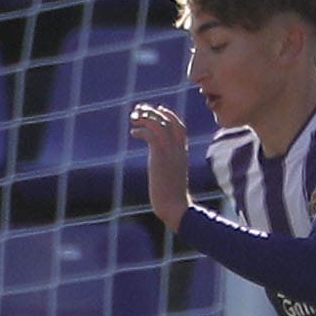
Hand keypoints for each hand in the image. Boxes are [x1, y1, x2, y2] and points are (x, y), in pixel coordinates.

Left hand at [129, 102, 190, 231]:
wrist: (175, 207)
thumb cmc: (172, 198)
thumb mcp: (172, 179)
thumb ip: (167, 169)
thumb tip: (160, 172)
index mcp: (182, 153)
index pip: (180, 127)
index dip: (169, 115)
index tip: (158, 109)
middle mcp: (178, 149)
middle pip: (169, 120)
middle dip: (154, 111)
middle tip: (139, 109)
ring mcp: (170, 151)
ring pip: (160, 123)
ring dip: (145, 117)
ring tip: (133, 117)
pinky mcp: (160, 156)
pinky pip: (151, 134)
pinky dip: (141, 130)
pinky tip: (133, 133)